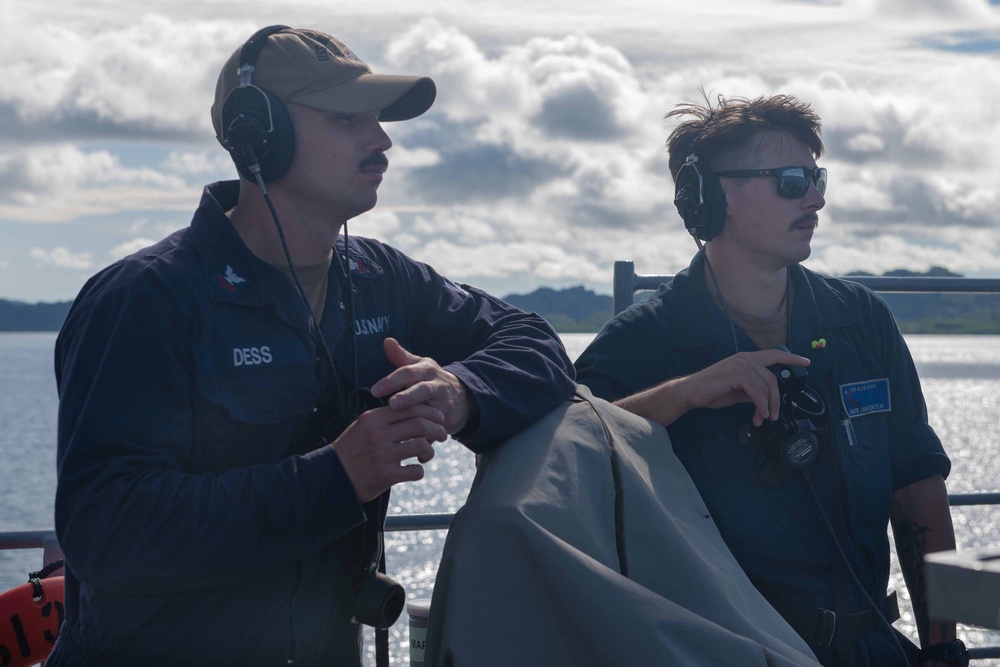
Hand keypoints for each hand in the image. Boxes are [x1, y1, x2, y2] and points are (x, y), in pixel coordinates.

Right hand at [331, 404, 445, 502]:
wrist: (332, 477)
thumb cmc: (351, 450)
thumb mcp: (363, 426)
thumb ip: (385, 418)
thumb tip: (415, 412)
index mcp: (374, 418)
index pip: (409, 407)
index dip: (430, 412)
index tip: (438, 419)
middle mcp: (379, 434)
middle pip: (420, 424)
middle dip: (437, 429)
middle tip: (443, 436)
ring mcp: (382, 455)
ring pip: (421, 445)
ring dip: (430, 451)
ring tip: (426, 455)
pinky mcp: (385, 475)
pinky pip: (415, 471)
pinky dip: (419, 471)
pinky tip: (414, 470)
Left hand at [370, 338, 472, 434]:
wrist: (461, 397)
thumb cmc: (430, 379)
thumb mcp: (419, 366)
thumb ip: (401, 356)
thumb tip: (387, 341)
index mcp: (427, 370)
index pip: (408, 373)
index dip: (392, 380)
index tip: (375, 390)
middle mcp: (436, 385)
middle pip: (422, 390)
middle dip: (408, 397)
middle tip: (393, 404)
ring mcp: (443, 403)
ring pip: (431, 411)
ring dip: (418, 419)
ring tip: (403, 427)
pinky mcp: (447, 420)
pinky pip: (435, 429)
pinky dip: (426, 438)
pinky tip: (414, 449)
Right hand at [676, 349, 810, 425]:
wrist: (691, 393)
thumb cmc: (711, 392)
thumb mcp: (737, 391)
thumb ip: (752, 390)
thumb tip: (765, 399)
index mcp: (746, 359)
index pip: (774, 355)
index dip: (792, 358)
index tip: (806, 361)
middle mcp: (745, 358)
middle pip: (773, 378)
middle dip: (777, 399)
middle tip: (773, 415)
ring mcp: (741, 364)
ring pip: (767, 386)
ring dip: (768, 406)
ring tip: (762, 418)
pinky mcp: (737, 374)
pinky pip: (757, 392)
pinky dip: (760, 406)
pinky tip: (757, 415)